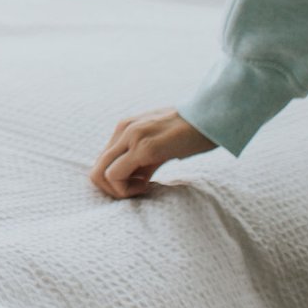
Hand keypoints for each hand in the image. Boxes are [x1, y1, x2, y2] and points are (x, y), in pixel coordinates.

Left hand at [91, 108, 216, 199]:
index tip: (138, 182)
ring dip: (119, 190)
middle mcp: (123, 130)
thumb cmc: (190, 135)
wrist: (211, 117)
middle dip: (113, 189)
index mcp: (125, 128)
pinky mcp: (144, 148)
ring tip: (143, 185)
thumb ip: (142, 160)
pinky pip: (115, 175)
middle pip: (96, 170)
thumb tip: (134, 180)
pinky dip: (126, 189)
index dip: (116, 180)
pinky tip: (147, 184)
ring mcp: (131, 137)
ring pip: (100, 174)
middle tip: (138, 188)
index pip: (102, 162)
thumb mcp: (159, 145)